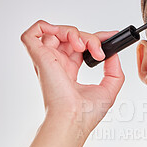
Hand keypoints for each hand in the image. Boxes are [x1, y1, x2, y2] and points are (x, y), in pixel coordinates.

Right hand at [20, 19, 124, 134]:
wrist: (74, 119)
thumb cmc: (86, 113)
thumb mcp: (110, 88)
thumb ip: (114, 69)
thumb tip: (113, 54)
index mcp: (70, 73)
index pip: (80, 47)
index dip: (94, 39)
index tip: (111, 37)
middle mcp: (58, 65)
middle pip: (72, 38)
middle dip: (90, 38)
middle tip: (99, 52)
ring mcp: (48, 60)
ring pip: (57, 32)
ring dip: (75, 33)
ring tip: (84, 47)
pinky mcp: (40, 57)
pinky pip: (32, 33)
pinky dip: (47, 27)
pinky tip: (66, 39)